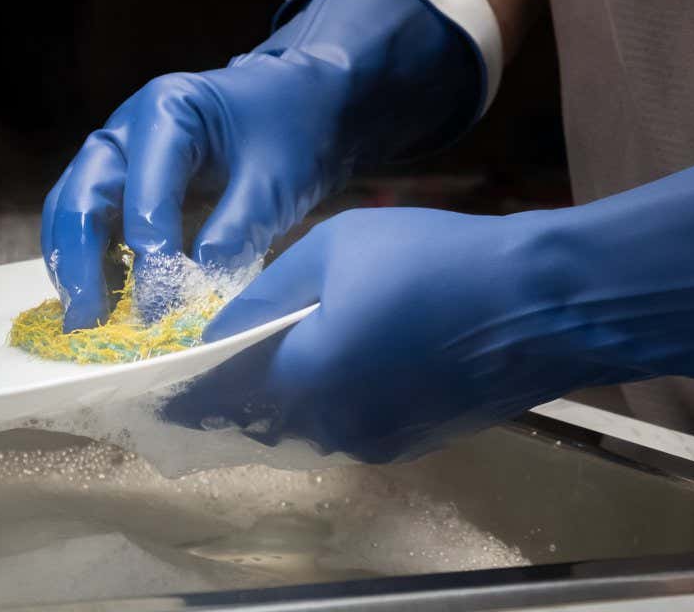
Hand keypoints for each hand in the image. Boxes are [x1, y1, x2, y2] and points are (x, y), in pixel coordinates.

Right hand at [42, 0, 481, 330]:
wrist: (301, 106)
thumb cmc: (291, 132)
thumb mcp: (276, 178)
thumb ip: (239, 226)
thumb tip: (200, 287)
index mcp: (165, 111)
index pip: (143, 186)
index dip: (148, 246)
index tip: (159, 302)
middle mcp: (125, 131)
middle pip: (82, 195)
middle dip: (79, 259)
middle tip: (89, 319)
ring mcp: (116, 157)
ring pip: (71, 210)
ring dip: (72, 265)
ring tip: (84, 321)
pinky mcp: (119, 185)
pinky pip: (90, 224)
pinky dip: (89, 262)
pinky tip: (103, 304)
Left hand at [163, 205, 649, 462]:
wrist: (542, 302)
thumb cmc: (432, 259)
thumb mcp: (334, 249)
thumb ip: (265, 296)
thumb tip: (218, 332)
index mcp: (306, 377)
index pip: (219, 401)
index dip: (181, 399)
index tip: (150, 392)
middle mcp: (333, 426)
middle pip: (257, 422)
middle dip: (226, 400)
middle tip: (201, 371)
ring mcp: (375, 443)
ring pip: (301, 429)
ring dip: (275, 402)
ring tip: (256, 363)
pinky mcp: (410, 444)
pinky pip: (342, 429)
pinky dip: (322, 404)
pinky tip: (327, 366)